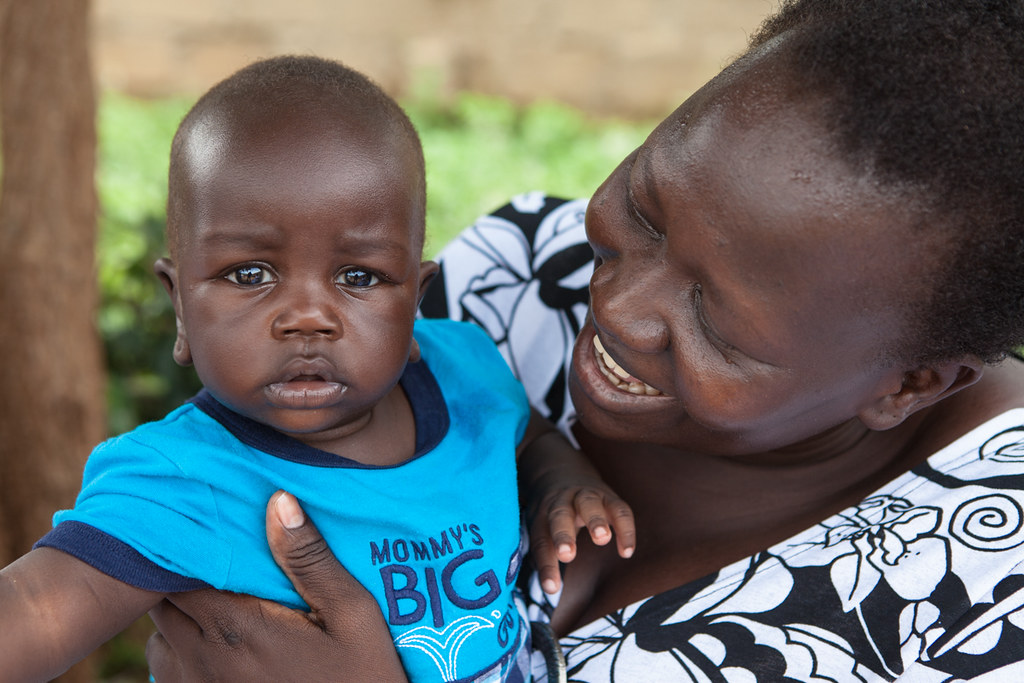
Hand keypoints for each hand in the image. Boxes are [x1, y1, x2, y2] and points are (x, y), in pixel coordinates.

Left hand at [146, 491, 407, 681]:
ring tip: (218, 598)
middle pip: (163, 601)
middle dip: (182, 576)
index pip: (180, 571)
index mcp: (238, 625)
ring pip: (158, 637)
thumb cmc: (363, 674)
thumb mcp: (352, 613)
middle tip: (218, 559)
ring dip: (178, 615)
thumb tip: (278, 501)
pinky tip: (219, 641)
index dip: (192, 546)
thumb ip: (310, 559)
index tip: (215, 528)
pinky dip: (180, 650)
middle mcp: (206, 658)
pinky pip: (165, 670)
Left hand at [521, 434, 635, 594]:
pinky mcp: (608, 496)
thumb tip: (550, 589)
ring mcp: (584, 496)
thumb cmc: (552, 514)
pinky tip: (626, 551)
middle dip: (563, 534)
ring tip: (602, 539)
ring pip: (588, 503)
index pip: (540, 540)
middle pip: (559, 515)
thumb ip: (546, 556)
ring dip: (595, 519)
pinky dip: (625, 528)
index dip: (545, 565)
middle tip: (567, 554)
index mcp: (541, 515)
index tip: (551, 588)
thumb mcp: (542, 529)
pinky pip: (619, 509)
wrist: (561, 472)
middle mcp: (561, 503)